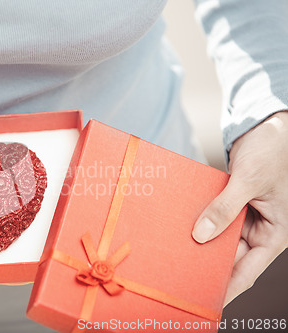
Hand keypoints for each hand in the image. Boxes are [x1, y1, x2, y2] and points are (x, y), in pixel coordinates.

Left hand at [192, 111, 287, 305]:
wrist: (267, 127)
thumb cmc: (272, 152)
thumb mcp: (249, 181)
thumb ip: (224, 209)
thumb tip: (201, 235)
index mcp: (276, 233)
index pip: (249, 270)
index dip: (229, 287)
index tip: (208, 300)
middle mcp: (260, 230)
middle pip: (231, 257)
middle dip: (209, 265)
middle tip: (181, 276)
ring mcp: (245, 218)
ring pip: (220, 239)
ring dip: (201, 243)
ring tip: (175, 255)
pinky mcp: (232, 205)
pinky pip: (215, 219)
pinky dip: (201, 223)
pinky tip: (180, 229)